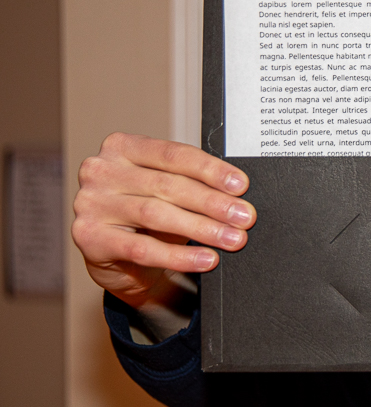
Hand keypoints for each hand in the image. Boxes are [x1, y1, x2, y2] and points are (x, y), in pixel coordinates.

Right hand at [72, 133, 254, 310]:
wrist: (117, 255)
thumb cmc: (147, 214)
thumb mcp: (167, 190)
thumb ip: (193, 184)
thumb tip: (238, 195)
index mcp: (123, 147)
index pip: (174, 154)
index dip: (211, 170)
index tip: (241, 185)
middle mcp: (102, 171)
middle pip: (168, 185)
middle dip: (213, 203)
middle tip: (244, 217)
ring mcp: (90, 204)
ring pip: (156, 215)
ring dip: (202, 228)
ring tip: (232, 239)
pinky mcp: (89, 238)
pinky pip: (143, 249)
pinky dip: (180, 256)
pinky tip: (205, 259)